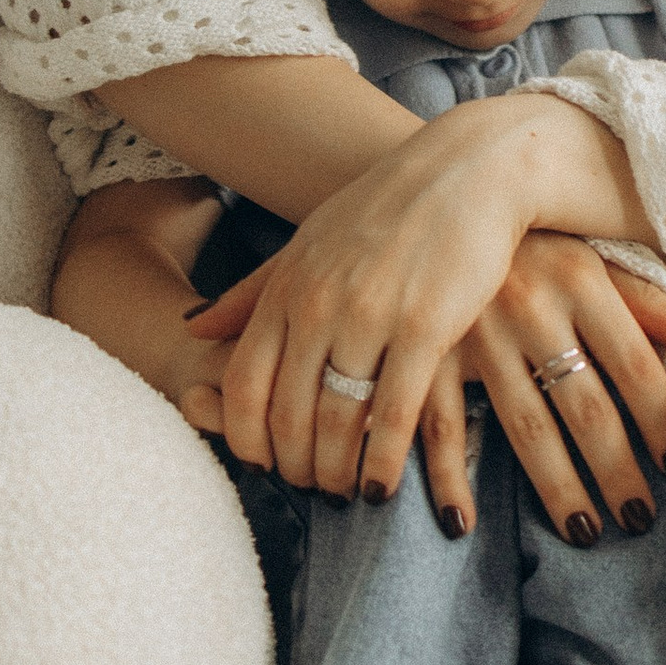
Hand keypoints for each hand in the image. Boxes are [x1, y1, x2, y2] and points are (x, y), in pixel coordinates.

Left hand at [185, 93, 665, 511]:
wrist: (471, 170)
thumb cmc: (388, 210)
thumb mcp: (309, 243)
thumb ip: (253, 291)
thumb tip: (194, 330)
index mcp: (286, 285)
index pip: (245, 383)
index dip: (248, 439)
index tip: (264, 467)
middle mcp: (318, 303)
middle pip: (286, 413)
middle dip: (295, 467)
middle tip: (311, 493)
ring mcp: (370, 316)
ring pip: (336, 421)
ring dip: (337, 471)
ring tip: (346, 495)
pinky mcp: (427, 328)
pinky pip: (393, 414)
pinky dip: (383, 460)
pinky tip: (385, 485)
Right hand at [414, 244, 665, 539]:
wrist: (433, 198)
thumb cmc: (528, 238)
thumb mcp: (588, 251)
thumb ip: (643, 297)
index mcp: (580, 278)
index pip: (635, 365)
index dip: (661, 421)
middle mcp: (531, 308)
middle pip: (585, 408)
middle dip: (617, 471)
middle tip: (641, 520)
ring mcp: (475, 333)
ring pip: (524, 427)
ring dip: (556, 487)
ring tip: (585, 532)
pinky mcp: (425, 351)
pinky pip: (436, 425)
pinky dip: (445, 477)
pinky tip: (461, 521)